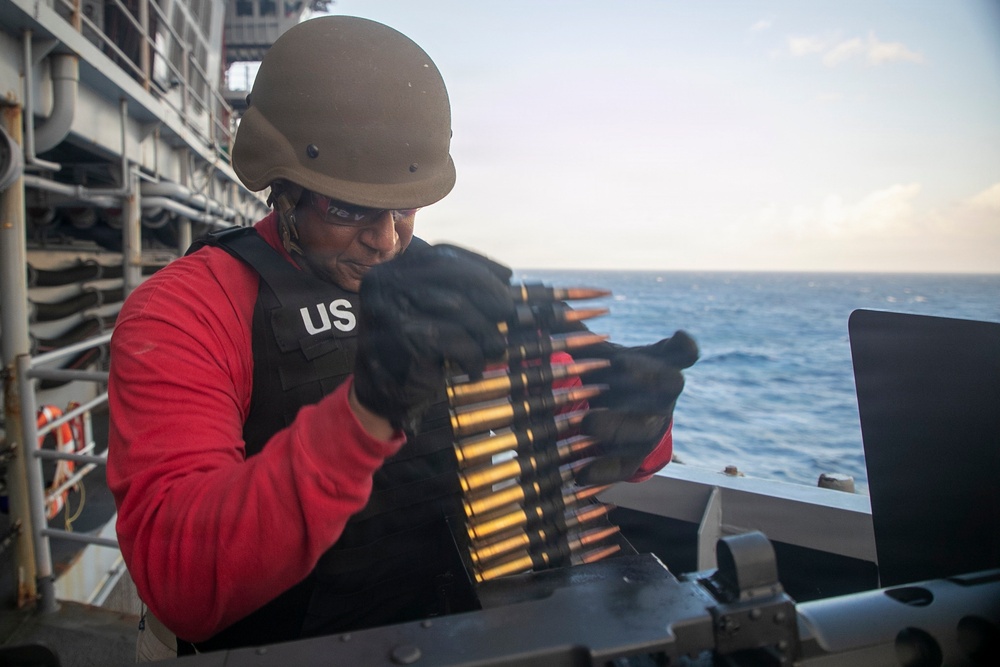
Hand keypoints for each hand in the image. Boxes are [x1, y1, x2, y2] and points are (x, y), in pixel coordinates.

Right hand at [352, 243, 513, 430]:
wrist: (379, 396)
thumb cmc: (411, 349)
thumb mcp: (426, 309)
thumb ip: (453, 287)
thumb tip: (505, 275)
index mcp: (391, 270)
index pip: (442, 255)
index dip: (479, 265)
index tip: (507, 277)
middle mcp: (385, 284)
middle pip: (453, 277)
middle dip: (489, 295)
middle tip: (508, 315)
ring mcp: (390, 310)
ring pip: (457, 307)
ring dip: (485, 330)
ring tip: (495, 348)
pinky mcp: (402, 341)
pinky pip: (454, 340)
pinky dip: (473, 355)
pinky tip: (474, 368)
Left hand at [577, 331, 698, 484]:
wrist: (616, 420)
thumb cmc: (609, 376)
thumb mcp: (598, 353)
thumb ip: (579, 332)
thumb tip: (551, 303)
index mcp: (660, 365)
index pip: (685, 352)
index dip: (683, 345)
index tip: (676, 334)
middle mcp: (665, 396)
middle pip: (672, 385)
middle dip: (643, 377)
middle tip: (613, 371)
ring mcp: (655, 427)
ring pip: (646, 428)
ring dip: (617, 424)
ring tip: (585, 422)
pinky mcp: (637, 457)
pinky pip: (625, 466)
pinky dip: (601, 469)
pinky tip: (577, 471)